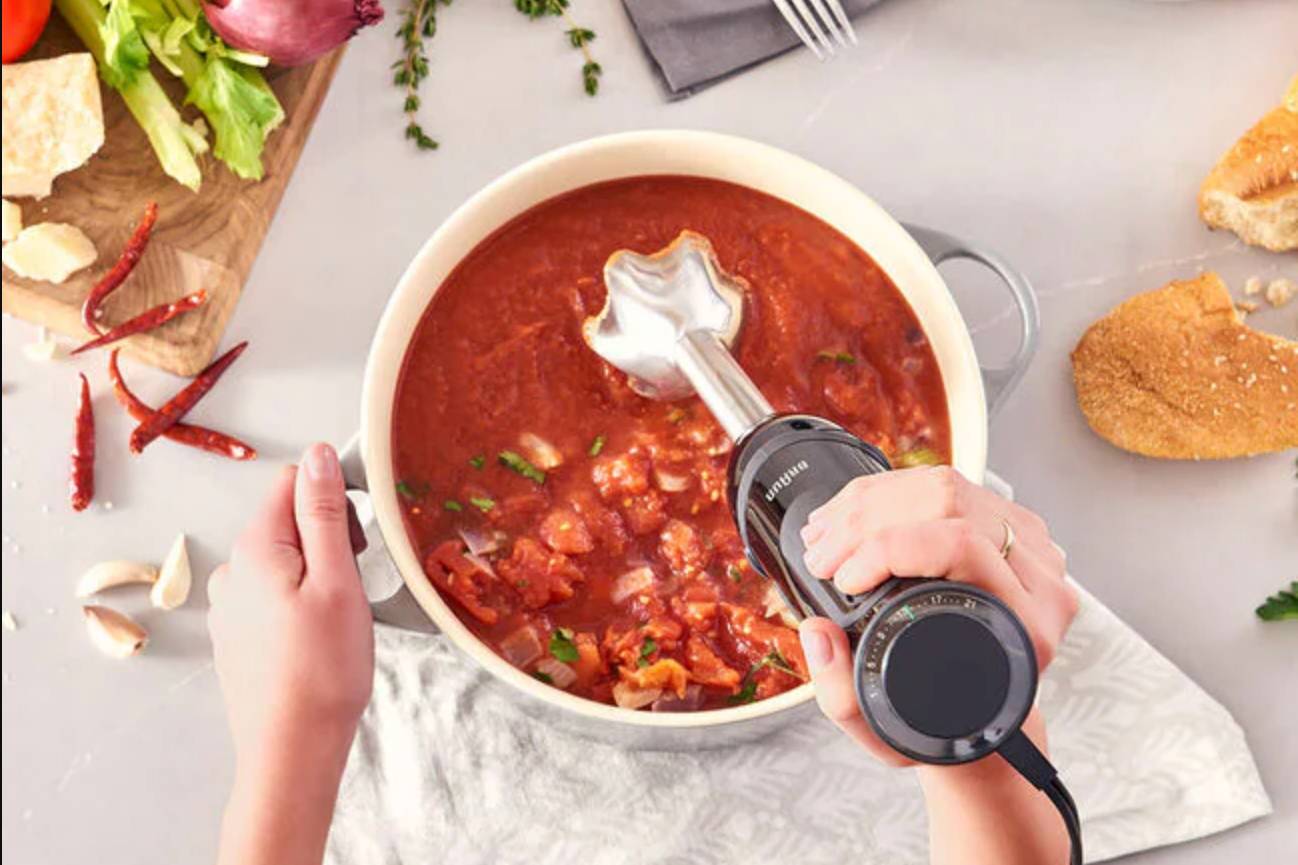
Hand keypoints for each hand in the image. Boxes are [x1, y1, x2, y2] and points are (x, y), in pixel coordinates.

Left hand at [208, 443, 372, 864]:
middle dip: (328, 541)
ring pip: (283, 561)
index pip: (293, 483)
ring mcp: (229, 607)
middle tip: (352, 588)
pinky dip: (300, 605)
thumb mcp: (337, 579)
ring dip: (316, 575)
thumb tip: (317, 454)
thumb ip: (325, 513)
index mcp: (255, 548)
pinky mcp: (236, 637)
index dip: (333, 503)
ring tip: (338, 620)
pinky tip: (317, 641)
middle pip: (288, 522)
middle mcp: (232, 570)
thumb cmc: (323, 669)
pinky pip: (273, 597)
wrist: (291, 750)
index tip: (356, 544)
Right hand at [796, 465, 1077, 766]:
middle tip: (820, 556)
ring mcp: (1026, 545)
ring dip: (869, 503)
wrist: (983, 720)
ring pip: (944, 485)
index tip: (844, 579)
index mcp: (1028, 625)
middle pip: (951, 504)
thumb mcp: (891, 735)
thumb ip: (844, 696)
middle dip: (867, 523)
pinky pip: (944, 485)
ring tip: (822, 534)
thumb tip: (815, 631)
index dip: (892, 549)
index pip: (964, 547)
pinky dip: (884, 495)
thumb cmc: (945, 726)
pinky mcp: (1004, 526)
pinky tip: (846, 515)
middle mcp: (1039, 577)